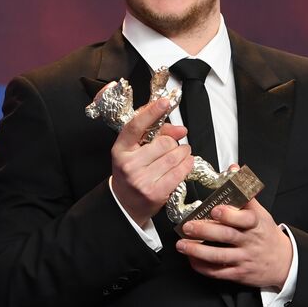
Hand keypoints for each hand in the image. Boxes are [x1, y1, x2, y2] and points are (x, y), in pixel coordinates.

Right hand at [111, 98, 193, 227]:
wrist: (125, 204)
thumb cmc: (131, 173)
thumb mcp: (134, 150)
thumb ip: (154, 134)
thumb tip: (180, 129)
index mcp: (120, 149)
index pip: (136, 126)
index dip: (151, 112)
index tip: (164, 102)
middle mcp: (129, 164)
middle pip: (163, 142)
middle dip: (173, 142)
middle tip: (172, 146)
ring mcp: (141, 180)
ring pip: (174, 156)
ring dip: (183, 153)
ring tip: (180, 155)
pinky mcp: (155, 192)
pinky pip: (179, 172)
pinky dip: (187, 165)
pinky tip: (185, 163)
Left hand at [176, 197, 292, 289]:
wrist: (283, 261)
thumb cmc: (265, 232)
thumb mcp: (260, 211)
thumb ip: (244, 192)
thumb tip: (233, 169)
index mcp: (255, 223)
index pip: (244, 218)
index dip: (229, 214)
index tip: (215, 210)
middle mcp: (249, 240)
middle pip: (227, 236)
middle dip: (205, 231)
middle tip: (188, 226)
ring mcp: (244, 258)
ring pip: (220, 256)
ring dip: (198, 251)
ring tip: (182, 244)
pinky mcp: (239, 273)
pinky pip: (219, 272)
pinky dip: (203, 267)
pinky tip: (191, 260)